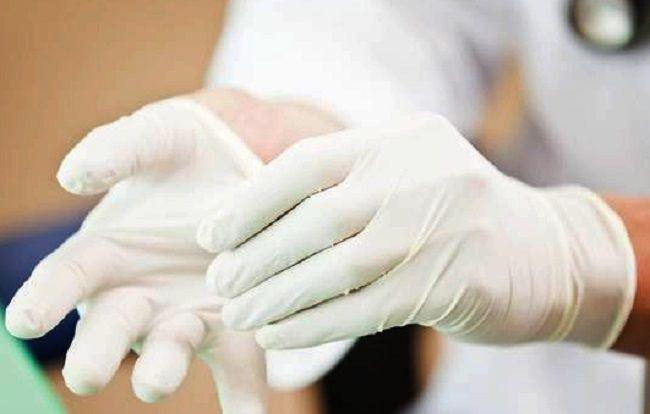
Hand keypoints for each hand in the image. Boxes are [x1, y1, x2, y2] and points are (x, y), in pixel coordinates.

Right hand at [4, 97, 268, 410]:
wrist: (243, 168)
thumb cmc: (185, 153)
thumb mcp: (153, 138)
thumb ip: (116, 149)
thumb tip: (74, 176)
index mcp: (106, 254)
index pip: (64, 279)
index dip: (42, 298)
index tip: (25, 321)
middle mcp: (139, 295)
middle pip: (109, 328)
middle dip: (97, 352)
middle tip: (89, 373)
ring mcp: (185, 314)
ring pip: (168, 350)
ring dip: (160, 370)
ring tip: (158, 380)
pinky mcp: (233, 327)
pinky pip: (236, 368)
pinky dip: (242, 397)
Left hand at [197, 113, 634, 349]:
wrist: (545, 252)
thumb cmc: (452, 213)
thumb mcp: (403, 175)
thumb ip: (342, 184)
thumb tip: (250, 215)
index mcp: (397, 140)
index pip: (305, 163)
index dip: (249, 202)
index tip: (209, 234)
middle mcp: (416, 176)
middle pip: (315, 220)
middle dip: (256, 257)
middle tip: (220, 284)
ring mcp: (438, 229)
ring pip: (336, 269)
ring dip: (277, 297)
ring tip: (240, 316)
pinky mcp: (452, 284)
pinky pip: (363, 308)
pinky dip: (313, 325)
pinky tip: (279, 336)